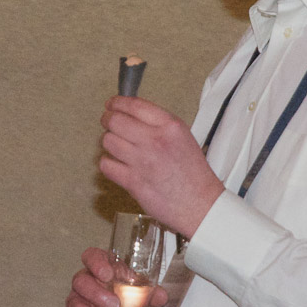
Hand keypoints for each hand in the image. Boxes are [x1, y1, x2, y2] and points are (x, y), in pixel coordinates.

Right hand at [56, 248, 167, 306]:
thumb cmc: (130, 303)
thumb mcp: (144, 297)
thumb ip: (152, 294)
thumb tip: (160, 296)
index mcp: (102, 269)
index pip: (92, 256)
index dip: (97, 263)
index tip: (107, 274)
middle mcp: (84, 284)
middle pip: (80, 283)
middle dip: (98, 295)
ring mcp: (75, 304)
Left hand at [100, 96, 224, 237]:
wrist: (200, 205)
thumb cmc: (193, 175)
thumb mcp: (183, 137)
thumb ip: (159, 124)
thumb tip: (132, 114)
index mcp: (170, 127)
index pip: (135, 105)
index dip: (117, 102)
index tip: (112, 104)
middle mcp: (155, 141)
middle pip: (115, 120)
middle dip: (108, 119)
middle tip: (108, 122)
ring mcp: (142, 161)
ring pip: (108, 141)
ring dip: (109, 142)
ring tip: (116, 145)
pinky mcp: (132, 181)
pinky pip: (106, 165)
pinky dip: (108, 163)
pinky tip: (116, 164)